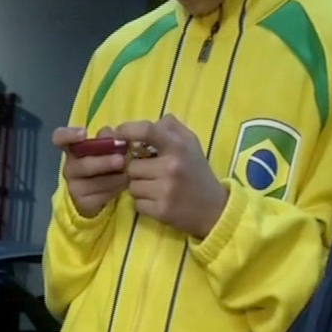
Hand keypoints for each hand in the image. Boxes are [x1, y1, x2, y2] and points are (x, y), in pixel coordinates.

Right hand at [55, 125, 129, 218]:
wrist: (103, 191)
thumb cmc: (106, 161)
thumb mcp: (109, 148)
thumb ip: (108, 139)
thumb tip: (108, 132)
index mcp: (73, 148)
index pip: (60, 138)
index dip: (68, 135)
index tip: (83, 134)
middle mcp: (69, 167)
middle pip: (82, 165)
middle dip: (103, 162)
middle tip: (121, 160)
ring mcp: (74, 186)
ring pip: (95, 182)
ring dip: (116, 177)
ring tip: (130, 173)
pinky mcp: (83, 202)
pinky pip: (102, 195)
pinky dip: (116, 189)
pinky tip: (124, 185)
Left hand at [118, 116, 228, 239]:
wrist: (213, 208)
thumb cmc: (196, 172)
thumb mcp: (190, 144)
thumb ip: (171, 128)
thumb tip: (151, 121)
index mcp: (178, 146)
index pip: (147, 130)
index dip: (127, 130)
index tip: (118, 134)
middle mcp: (171, 166)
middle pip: (131, 166)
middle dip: (137, 170)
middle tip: (153, 174)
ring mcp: (165, 189)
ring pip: (131, 186)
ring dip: (140, 187)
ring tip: (157, 188)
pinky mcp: (160, 210)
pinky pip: (136, 203)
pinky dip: (143, 203)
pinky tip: (158, 201)